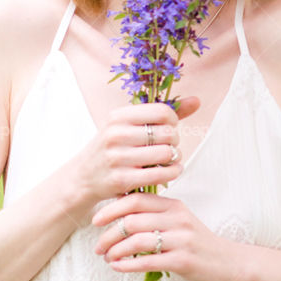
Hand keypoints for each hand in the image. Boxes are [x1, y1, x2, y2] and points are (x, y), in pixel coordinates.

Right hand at [71, 96, 200, 207]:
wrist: (84, 177)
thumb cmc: (113, 148)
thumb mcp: (129, 125)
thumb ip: (163, 113)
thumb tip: (196, 101)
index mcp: (118, 116)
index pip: (162, 111)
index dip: (173, 120)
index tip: (169, 127)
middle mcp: (116, 134)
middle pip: (168, 133)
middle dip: (175, 141)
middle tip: (169, 146)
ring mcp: (117, 157)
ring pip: (167, 153)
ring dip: (175, 158)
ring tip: (170, 159)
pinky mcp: (122, 179)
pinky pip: (161, 174)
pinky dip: (172, 173)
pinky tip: (170, 171)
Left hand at [91, 189, 228, 280]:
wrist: (229, 263)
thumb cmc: (197, 243)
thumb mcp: (179, 222)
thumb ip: (155, 213)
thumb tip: (120, 204)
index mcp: (174, 206)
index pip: (136, 199)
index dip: (112, 208)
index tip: (96, 220)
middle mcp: (177, 219)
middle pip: (132, 220)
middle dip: (109, 234)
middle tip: (97, 246)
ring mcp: (181, 240)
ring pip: (137, 240)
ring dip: (116, 251)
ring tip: (107, 258)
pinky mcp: (183, 261)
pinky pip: (148, 261)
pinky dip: (127, 264)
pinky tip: (118, 267)